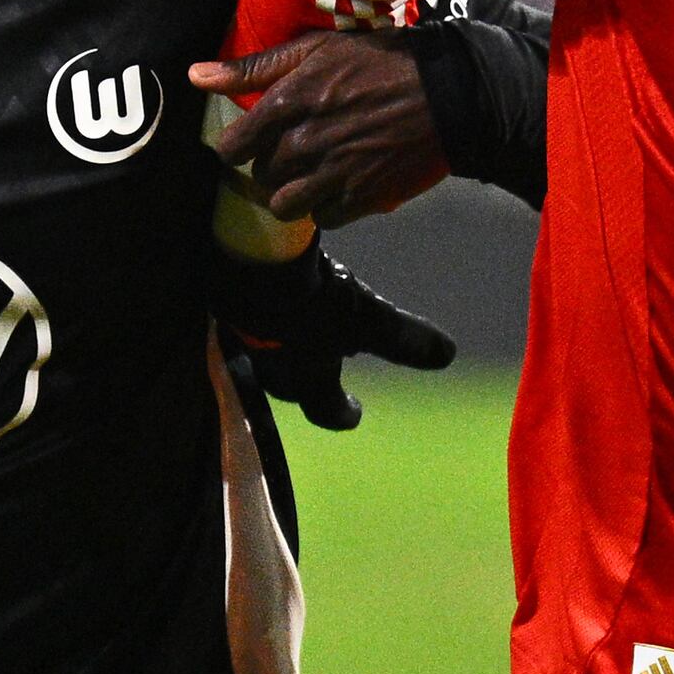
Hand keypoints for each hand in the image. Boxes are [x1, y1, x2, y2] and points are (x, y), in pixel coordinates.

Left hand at [192, 32, 451, 229]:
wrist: (450, 94)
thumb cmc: (381, 62)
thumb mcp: (316, 50)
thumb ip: (254, 67)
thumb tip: (195, 76)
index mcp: (288, 104)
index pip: (232, 148)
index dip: (237, 148)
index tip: (251, 142)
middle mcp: (305, 144)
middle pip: (260, 178)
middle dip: (270, 167)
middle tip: (294, 151)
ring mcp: (334, 175)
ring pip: (285, 206)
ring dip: (292, 194)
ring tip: (311, 175)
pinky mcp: (362, 199)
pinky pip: (324, 219)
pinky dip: (327, 207)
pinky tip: (340, 184)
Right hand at [212, 242, 455, 429]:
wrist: (246, 261)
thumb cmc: (310, 301)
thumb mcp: (366, 318)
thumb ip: (402, 339)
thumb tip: (447, 355)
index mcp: (304, 379)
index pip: (323, 408)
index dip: (340, 413)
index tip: (355, 413)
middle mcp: (269, 366)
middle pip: (288, 384)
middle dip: (306, 380)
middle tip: (321, 370)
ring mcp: (242, 335)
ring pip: (264, 350)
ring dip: (282, 347)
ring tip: (297, 332)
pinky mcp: (226, 304)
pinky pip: (246, 318)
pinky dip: (263, 315)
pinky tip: (271, 296)